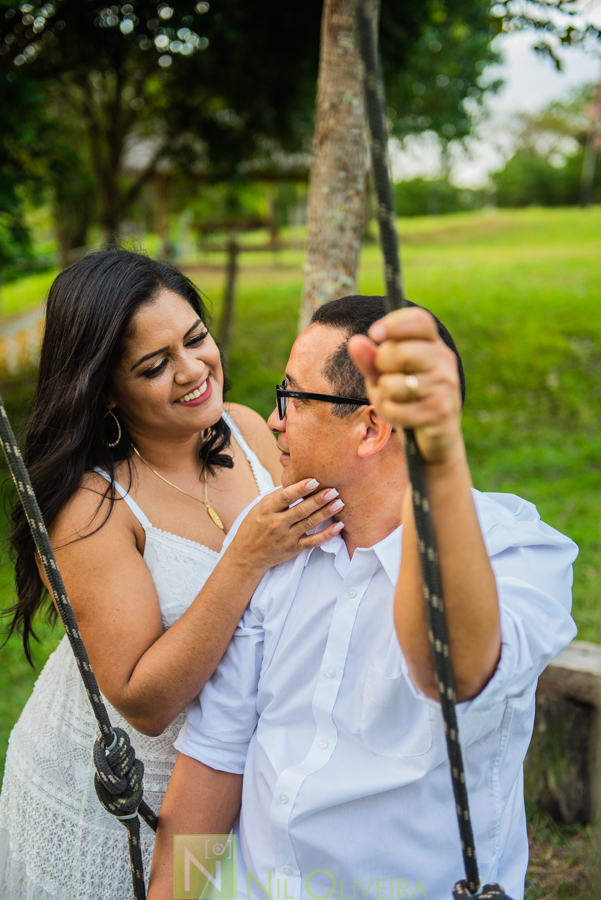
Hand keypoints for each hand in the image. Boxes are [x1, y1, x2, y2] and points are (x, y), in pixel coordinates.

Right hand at [231, 479, 343, 573]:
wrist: (247, 555)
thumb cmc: (253, 528)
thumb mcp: (258, 507)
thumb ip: (277, 496)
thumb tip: (297, 482)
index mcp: (267, 510)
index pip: (286, 496)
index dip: (301, 488)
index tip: (315, 480)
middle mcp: (277, 523)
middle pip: (301, 509)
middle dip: (319, 499)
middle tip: (334, 490)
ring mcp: (286, 537)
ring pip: (309, 523)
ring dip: (326, 513)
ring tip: (339, 503)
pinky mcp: (294, 548)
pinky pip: (313, 541)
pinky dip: (326, 535)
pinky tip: (338, 526)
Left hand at [348, 306, 462, 464]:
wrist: (434, 436)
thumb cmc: (406, 398)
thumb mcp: (384, 375)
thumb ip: (370, 359)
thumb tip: (355, 342)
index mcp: (433, 344)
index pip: (420, 320)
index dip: (395, 323)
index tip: (374, 333)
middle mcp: (444, 361)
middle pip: (400, 352)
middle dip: (380, 366)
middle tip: (385, 376)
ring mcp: (445, 386)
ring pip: (393, 384)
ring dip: (383, 394)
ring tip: (394, 398)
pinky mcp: (440, 412)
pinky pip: (396, 410)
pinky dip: (390, 414)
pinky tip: (402, 416)